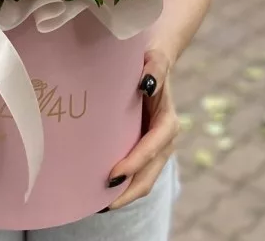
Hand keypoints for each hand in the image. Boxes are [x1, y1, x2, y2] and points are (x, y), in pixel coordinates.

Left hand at [106, 49, 179, 209]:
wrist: (153, 62)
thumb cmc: (150, 60)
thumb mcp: (154, 60)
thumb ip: (155, 68)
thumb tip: (146, 83)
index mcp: (168, 122)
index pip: (152, 148)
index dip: (134, 164)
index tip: (112, 175)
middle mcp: (164, 139)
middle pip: (149, 174)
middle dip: (127, 191)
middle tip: (101, 203)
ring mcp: (155, 147)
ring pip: (143, 179)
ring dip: (123, 193)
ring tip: (97, 204)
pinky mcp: (144, 147)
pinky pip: (135, 172)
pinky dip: (121, 184)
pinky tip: (100, 192)